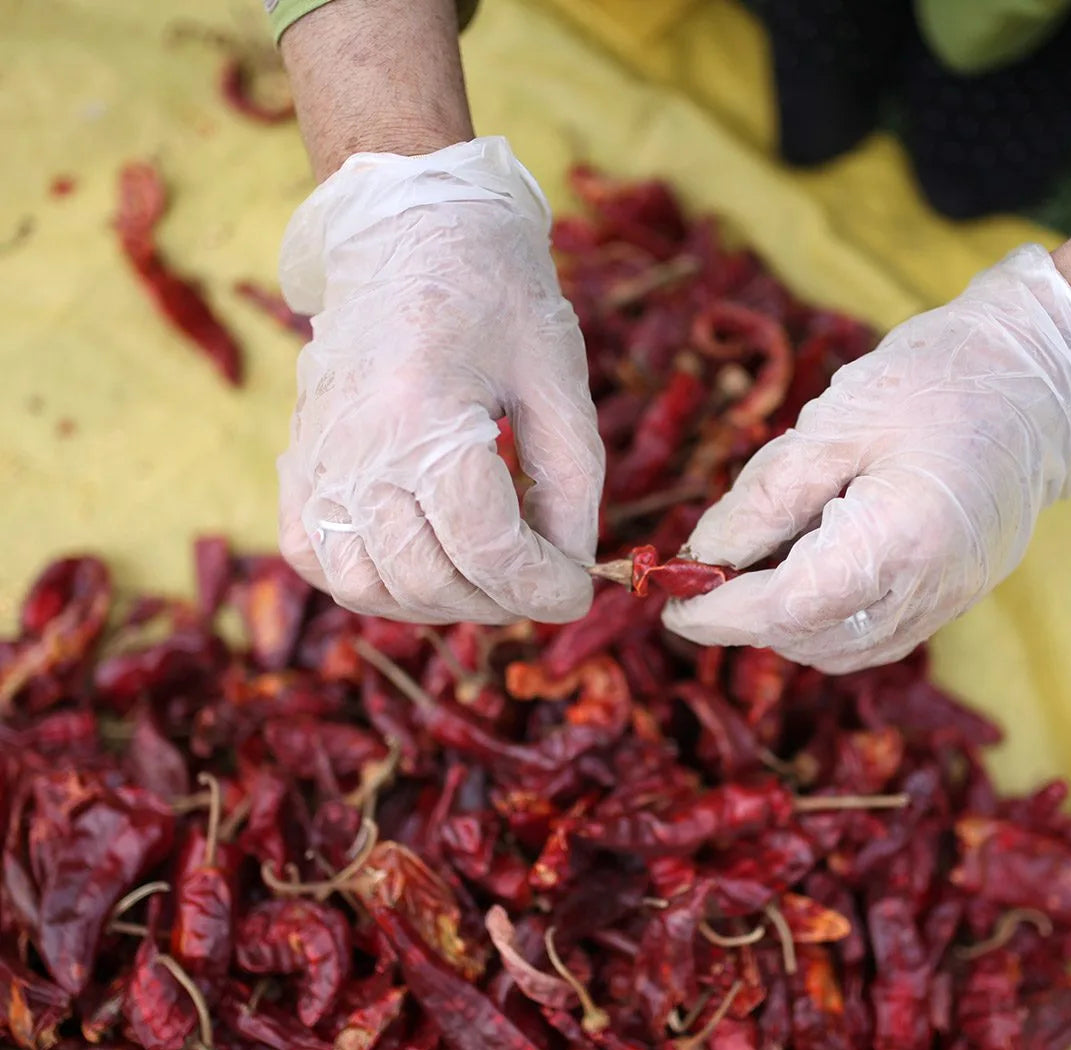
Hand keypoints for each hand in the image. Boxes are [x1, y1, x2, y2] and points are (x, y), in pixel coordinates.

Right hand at [276, 137, 603, 623]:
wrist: (409, 229)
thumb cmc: (494, 291)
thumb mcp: (557, 378)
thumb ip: (571, 483)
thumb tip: (571, 570)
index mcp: (424, 413)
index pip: (485, 546)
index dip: (542, 587)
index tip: (578, 593)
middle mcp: (356, 448)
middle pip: (429, 579)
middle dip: (502, 601)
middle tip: (541, 580)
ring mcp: (315, 462)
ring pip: (371, 588)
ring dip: (441, 603)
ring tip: (487, 576)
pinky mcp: (296, 467)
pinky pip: (319, 562)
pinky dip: (375, 585)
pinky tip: (422, 561)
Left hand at [663, 244, 1070, 672]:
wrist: (1040, 374)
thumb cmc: (937, 380)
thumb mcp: (832, 425)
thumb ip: (762, 500)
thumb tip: (701, 555)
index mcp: (900, 540)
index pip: (787, 608)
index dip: (719, 614)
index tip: (671, 604)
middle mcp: (929, 589)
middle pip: (808, 639)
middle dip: (744, 619)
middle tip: (706, 574)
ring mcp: (949, 600)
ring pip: (838, 651)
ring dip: (781, 624)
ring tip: (753, 567)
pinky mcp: (955, 597)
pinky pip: (873, 639)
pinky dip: (822, 622)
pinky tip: (803, 572)